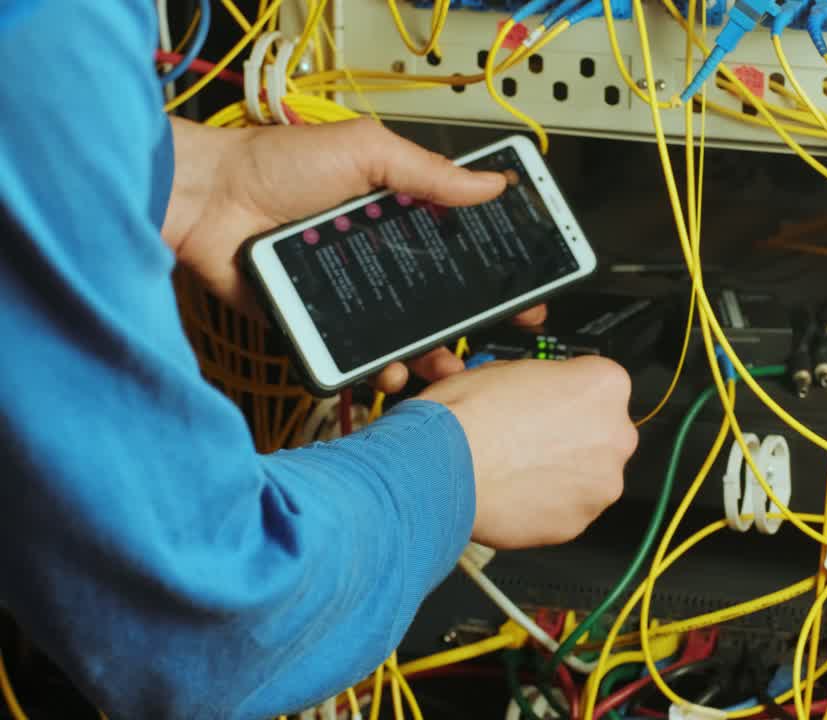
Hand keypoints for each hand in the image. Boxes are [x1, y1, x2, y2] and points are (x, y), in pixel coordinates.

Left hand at [162, 117, 541, 390]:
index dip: (493, 266)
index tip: (525, 286)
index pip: (457, 244)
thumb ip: (428, 172)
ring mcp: (348, 292)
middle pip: (438, 298)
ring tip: (444, 364)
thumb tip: (492, 183)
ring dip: (429, 353)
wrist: (207, 201)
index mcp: (395, 212)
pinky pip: (354, 352)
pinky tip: (389, 370)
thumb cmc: (275, 164)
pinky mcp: (317, 320)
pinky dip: (376, 367)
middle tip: (501, 332)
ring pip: (402, 334)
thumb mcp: (367, 152)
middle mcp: (377, 255)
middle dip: (473, 321)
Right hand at [419, 357, 637, 548]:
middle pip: (601, 433)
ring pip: (588, 475)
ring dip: (561, 473)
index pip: (599, 386)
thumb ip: (543, 381)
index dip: (567, 396)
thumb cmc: (466, 418)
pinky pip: (569, 509)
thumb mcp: (507, 368)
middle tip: (529, 439)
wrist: (439, 470)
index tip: (549, 405)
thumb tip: (539, 390)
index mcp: (604, 385)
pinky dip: (548, 504)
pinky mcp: (580, 522)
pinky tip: (516, 493)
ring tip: (517, 468)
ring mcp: (602, 482)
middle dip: (571, 437)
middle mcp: (615, 434)